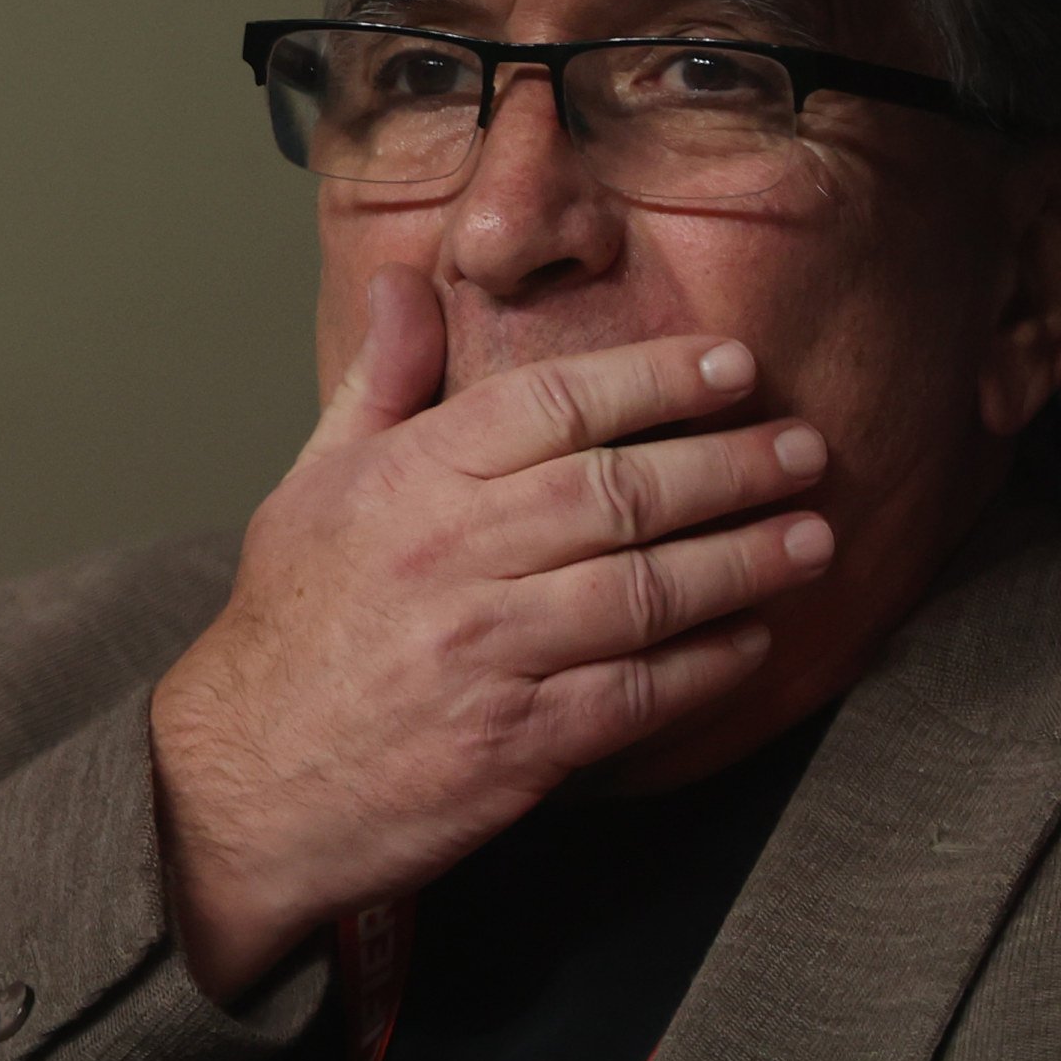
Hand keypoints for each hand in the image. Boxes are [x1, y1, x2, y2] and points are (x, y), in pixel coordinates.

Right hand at [149, 266, 835, 1001]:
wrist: (248, 778)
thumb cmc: (289, 625)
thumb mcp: (313, 483)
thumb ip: (382, 382)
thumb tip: (408, 283)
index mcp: (408, 481)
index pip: (551, 404)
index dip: (654, 377)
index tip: (733, 364)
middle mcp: (452, 556)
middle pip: (619, 492)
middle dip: (730, 465)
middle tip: (806, 448)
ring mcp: (488, 652)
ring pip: (645, 591)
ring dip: (744, 562)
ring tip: (812, 537)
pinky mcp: (518, 743)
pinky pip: (638, 693)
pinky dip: (707, 666)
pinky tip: (753, 640)